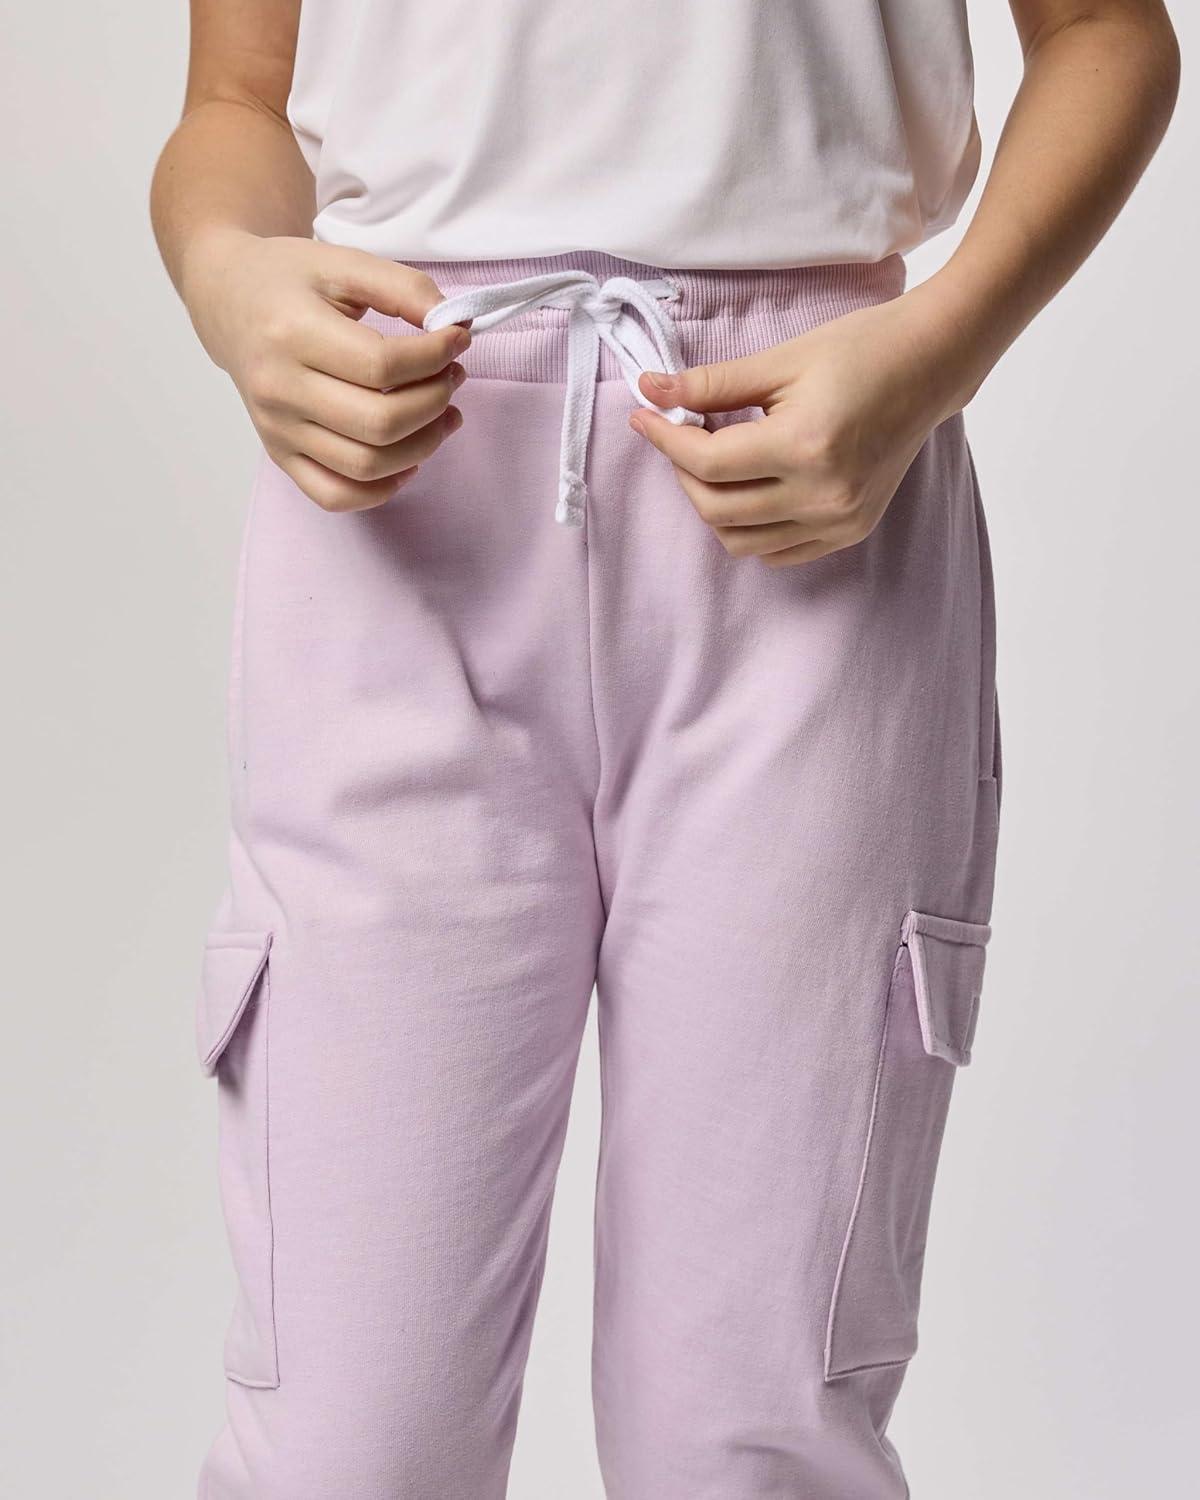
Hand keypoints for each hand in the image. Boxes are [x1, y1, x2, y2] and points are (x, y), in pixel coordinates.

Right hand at [181, 230, 467, 511]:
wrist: (228, 301)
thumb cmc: (289, 280)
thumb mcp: (343, 262)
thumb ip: (404, 288)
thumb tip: (456, 327)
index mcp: (291, 332)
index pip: (383, 367)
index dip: (435, 357)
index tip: (457, 340)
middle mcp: (279, 389)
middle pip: (380, 423)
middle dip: (435, 401)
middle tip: (452, 375)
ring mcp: (278, 429)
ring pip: (367, 466)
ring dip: (423, 444)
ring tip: (444, 413)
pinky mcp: (280, 455)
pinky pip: (336, 495)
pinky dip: (381, 488)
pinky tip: (409, 457)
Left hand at [629, 290, 966, 564]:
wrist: (930, 367)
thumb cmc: (860, 351)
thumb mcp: (780, 360)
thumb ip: (712, 384)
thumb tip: (650, 390)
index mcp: (805, 447)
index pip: (708, 464)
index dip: (666, 440)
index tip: (645, 417)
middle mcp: (823, 496)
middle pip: (717, 509)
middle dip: (684, 474)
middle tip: (682, 434)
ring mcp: (838, 521)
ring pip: (741, 542)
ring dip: (712, 506)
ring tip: (716, 462)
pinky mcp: (849, 532)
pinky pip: (777, 552)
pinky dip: (750, 528)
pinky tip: (750, 488)